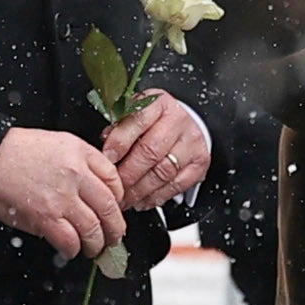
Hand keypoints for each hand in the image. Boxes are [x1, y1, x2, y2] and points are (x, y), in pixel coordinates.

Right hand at [0, 125, 125, 257]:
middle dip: (115, 228)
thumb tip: (96, 188)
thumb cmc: (16, 151)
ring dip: (96, 244)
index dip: (119, 200)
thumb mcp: (58, 142)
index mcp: (81, 153)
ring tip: (93, 248)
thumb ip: (81, 161)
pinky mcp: (45, 217)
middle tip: (113, 237)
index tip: (116, 209)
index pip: (114, 181)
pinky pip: (69, 241)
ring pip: (93, 229)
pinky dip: (73, 250)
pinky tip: (71, 250)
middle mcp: (76, 175)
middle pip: (110, 208)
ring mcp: (62, 197)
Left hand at [101, 93, 209, 210]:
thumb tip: (105, 149)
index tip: (107, 159)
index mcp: (158, 104)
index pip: (138, 121)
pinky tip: (142, 201)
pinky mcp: (199, 163)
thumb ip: (120, 127)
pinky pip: (176, 186)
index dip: (119, 142)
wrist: (187, 123)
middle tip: (113, 187)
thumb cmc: (155, 120)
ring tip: (124, 198)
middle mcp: (178, 121)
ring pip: (163, 172)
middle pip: (150, 152)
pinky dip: (156, 197)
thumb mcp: (136, 112)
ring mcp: (191, 143)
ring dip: (139, 190)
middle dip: (127, 174)